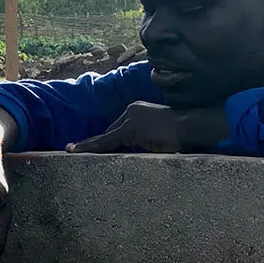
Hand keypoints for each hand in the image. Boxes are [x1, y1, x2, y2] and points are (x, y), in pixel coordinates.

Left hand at [67, 102, 226, 153]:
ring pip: (105, 137)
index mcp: (138, 110)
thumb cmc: (183, 133)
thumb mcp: (161, 133)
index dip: (105, 139)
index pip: (117, 128)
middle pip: (109, 132)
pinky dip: (89, 148)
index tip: (90, 146)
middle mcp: (130, 110)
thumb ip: (146, 139)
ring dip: (90, 147)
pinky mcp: (129, 129)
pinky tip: (75, 152)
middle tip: (74, 152)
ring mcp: (129, 119)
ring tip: (71, 152)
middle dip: (96, 144)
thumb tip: (138, 152)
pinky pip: (105, 142)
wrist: (192, 127)